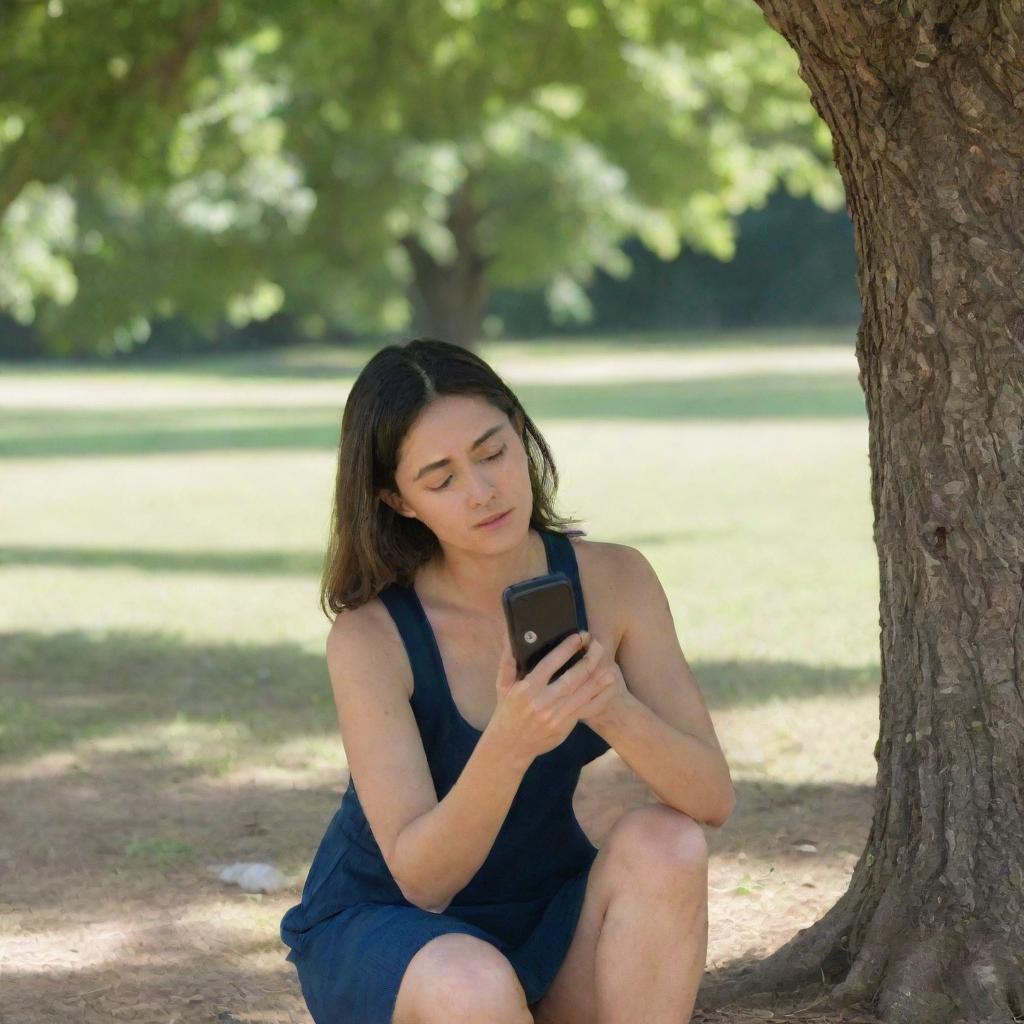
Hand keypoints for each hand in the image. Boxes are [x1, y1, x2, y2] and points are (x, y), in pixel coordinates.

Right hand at [488, 629, 626, 761]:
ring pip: (582, 694)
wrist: (510, 745)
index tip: (578, 636)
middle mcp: (542, 702)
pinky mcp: (564, 727)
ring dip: (598, 678)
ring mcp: (555, 716)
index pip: (549, 664)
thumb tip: (511, 635)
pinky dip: (599, 697)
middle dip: (588, 660)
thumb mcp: (502, 685)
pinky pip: (585, 710)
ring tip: (610, 663)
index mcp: (526, 689)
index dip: (566, 649)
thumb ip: (507, 660)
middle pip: (571, 678)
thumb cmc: (507, 710)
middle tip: (598, 645)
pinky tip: (609, 687)